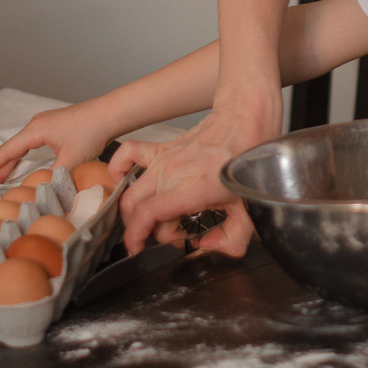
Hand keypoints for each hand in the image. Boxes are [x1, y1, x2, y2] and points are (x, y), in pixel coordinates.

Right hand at [0, 103, 111, 183]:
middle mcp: (38, 123)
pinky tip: (27, 163)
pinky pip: (34, 142)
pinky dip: (26, 154)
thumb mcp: (71, 159)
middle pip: (14, 147)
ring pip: (24, 144)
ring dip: (14, 160)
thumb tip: (42, 191)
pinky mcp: (56, 125)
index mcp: (36, 129)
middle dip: (1, 164)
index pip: (9, 149)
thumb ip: (53, 176)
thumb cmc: (92, 130)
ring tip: (3, 176)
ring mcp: (47, 122)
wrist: (110, 113)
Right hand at [110, 106, 270, 256]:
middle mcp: (170, 174)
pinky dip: (119, 169)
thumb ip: (233, 239)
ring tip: (156, 217)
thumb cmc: (245, 158)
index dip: (136, 238)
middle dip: (147, 230)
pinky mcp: (161, 148)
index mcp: (190, 189)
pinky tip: (126, 183)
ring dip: (135, 211)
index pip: (146, 215)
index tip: (139, 248)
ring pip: (129, 191)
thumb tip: (209, 246)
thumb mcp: (249, 208)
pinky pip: (128, 154)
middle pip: (136, 210)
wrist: (244, 118)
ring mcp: (163, 159)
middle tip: (171, 233)